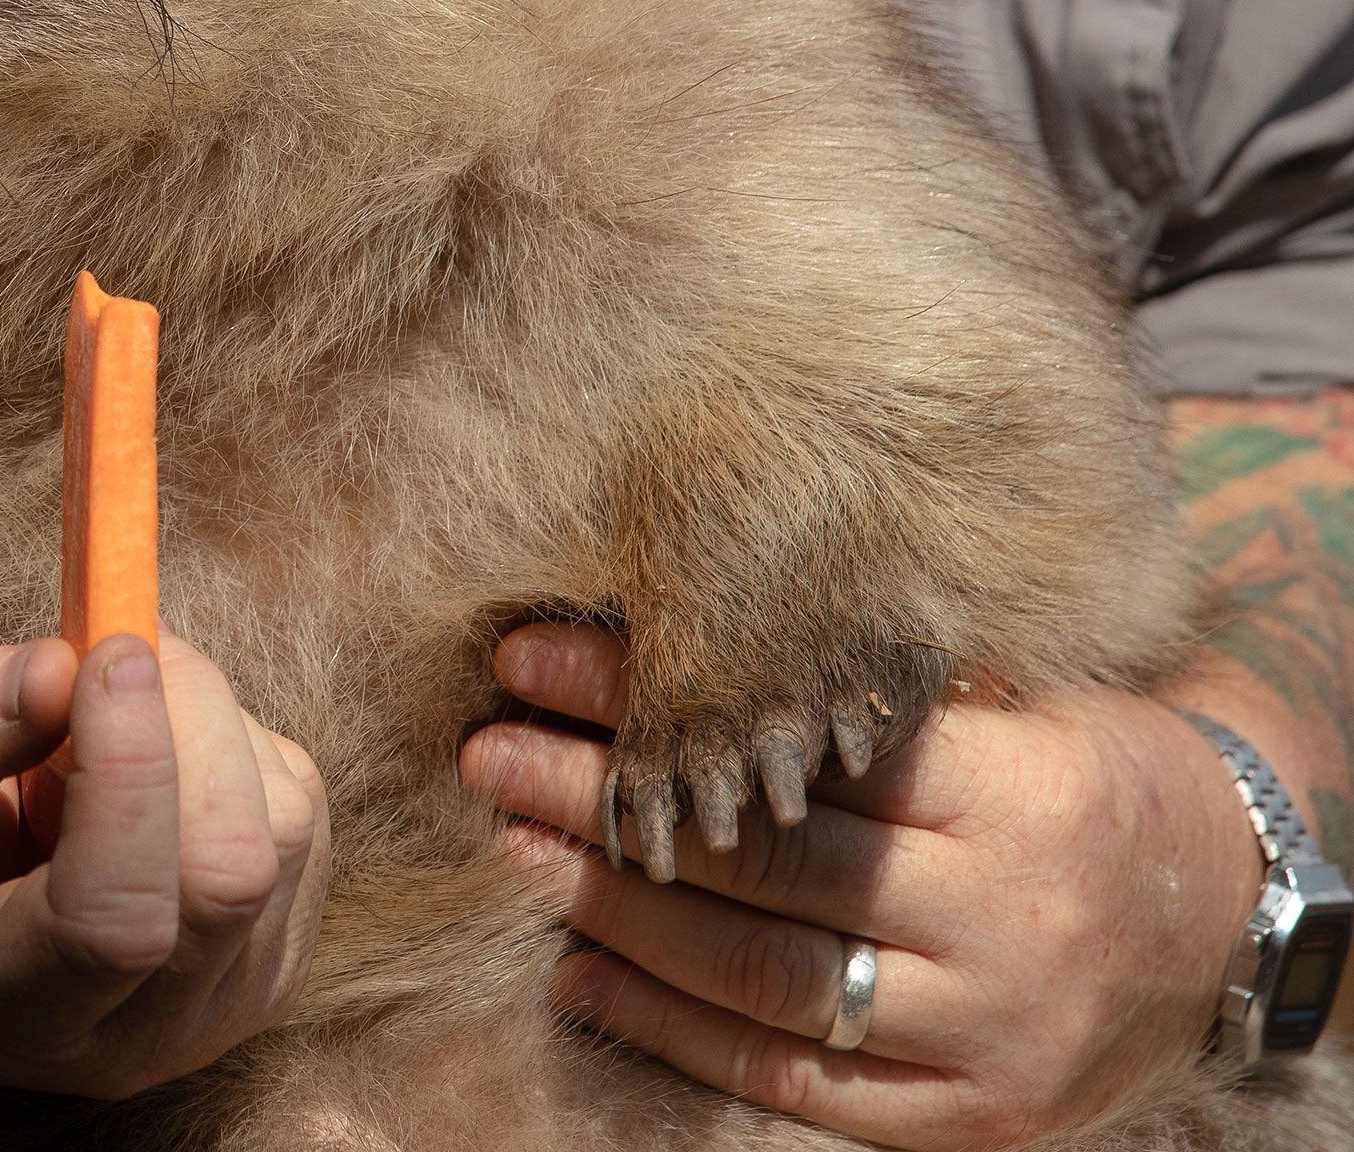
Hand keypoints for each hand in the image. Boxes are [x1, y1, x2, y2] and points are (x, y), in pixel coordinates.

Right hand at [0, 633, 326, 1099]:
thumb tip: (58, 667)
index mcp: (5, 1012)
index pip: (114, 923)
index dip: (129, 775)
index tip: (105, 651)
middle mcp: (138, 1035)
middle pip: (226, 874)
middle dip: (182, 718)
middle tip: (104, 648)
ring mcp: (230, 1002)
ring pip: (280, 826)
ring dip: (200, 720)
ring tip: (95, 729)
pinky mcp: (283, 946)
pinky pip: (299, 802)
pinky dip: (231, 737)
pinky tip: (148, 758)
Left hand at [460, 624, 1263, 1150]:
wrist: (1232, 919)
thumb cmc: (1091, 773)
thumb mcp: (1023, 699)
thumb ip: (877, 677)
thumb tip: (680, 622)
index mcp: (1026, 793)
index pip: (799, 740)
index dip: (658, 698)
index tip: (539, 654)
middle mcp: (1009, 921)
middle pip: (764, 858)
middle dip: (605, 801)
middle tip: (491, 751)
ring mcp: (988, 1035)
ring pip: (763, 975)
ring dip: (613, 912)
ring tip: (510, 848)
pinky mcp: (965, 1122)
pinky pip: (789, 1079)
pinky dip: (667, 1028)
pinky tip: (576, 971)